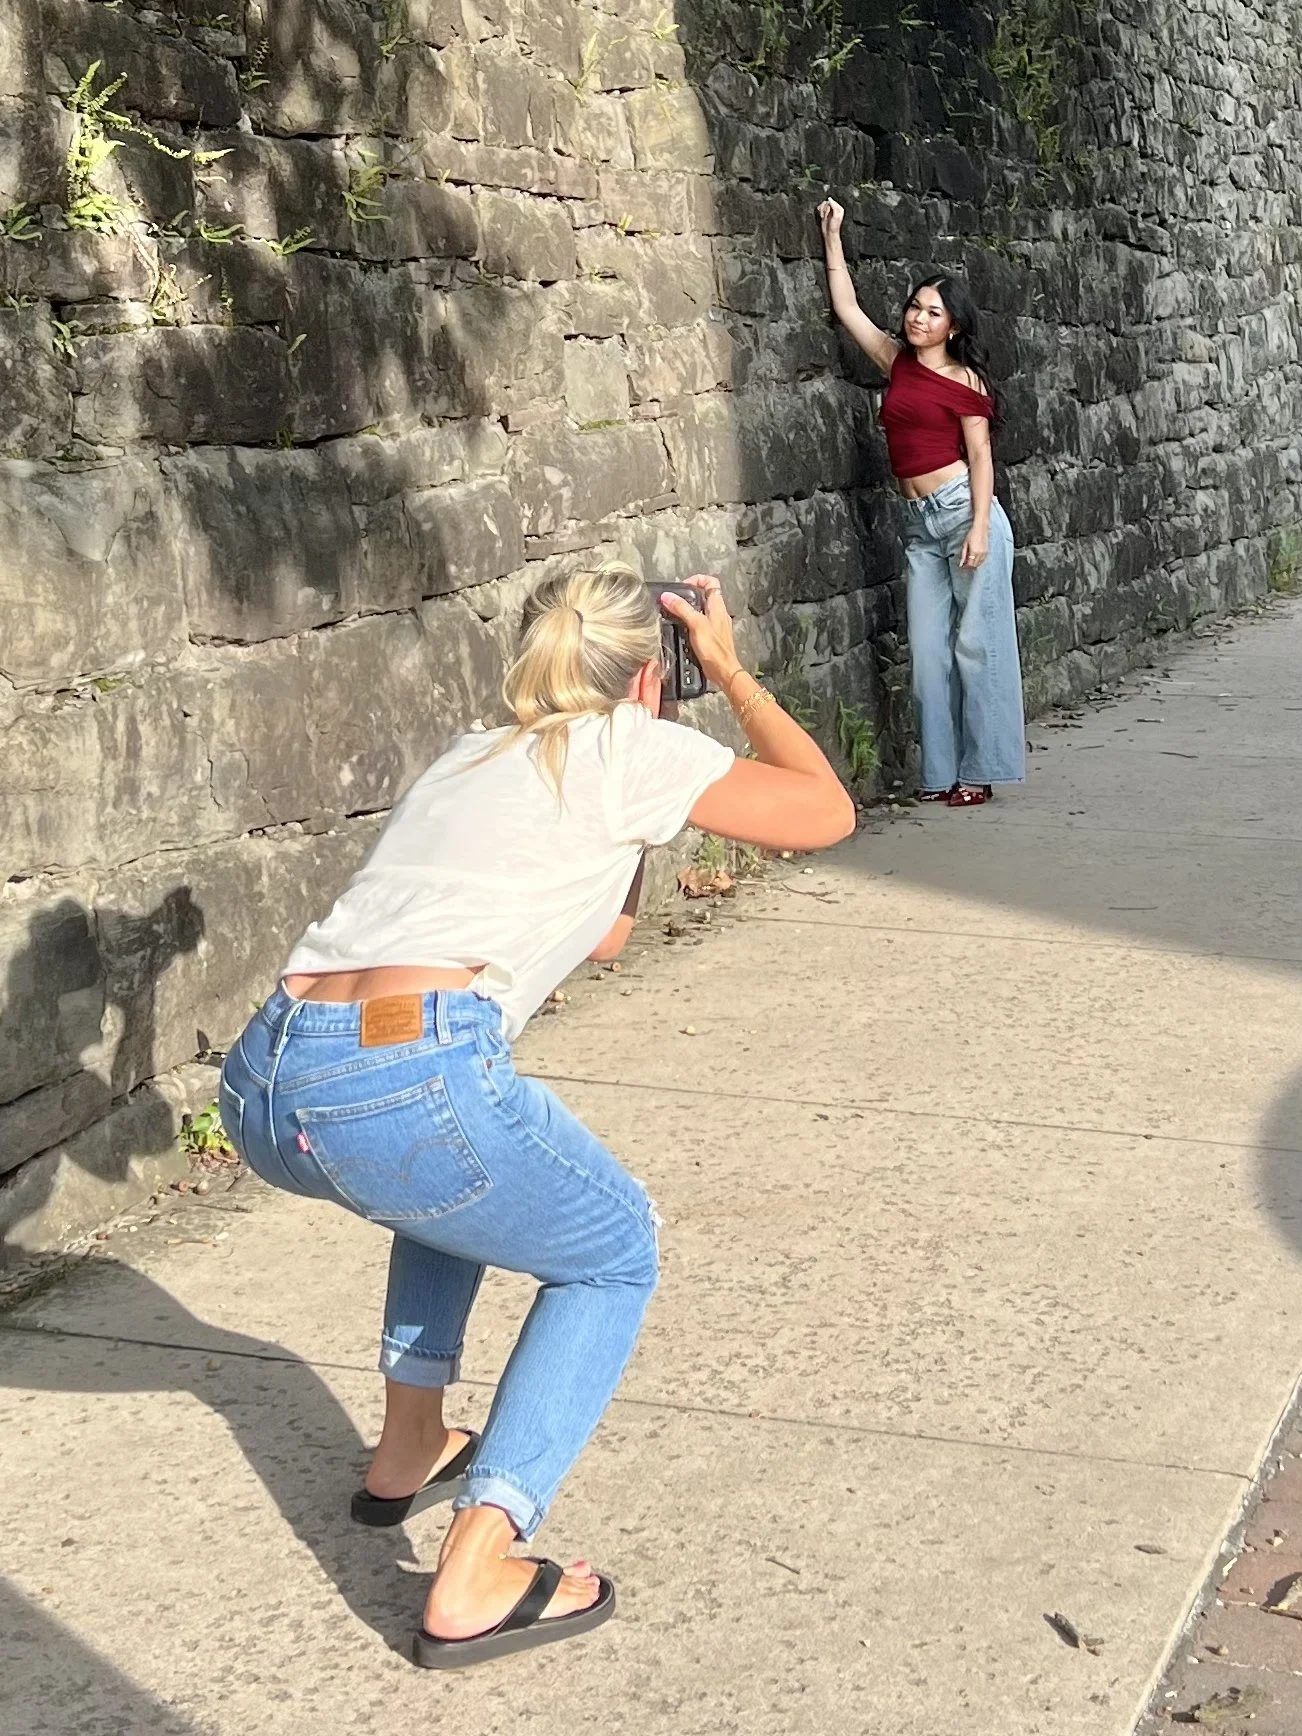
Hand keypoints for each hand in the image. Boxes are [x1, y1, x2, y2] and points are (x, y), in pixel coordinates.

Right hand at [658, 575, 741, 692]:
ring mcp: (716, 625)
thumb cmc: (714, 649)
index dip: (697, 579)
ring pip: (701, 609)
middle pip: (704, 595)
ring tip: (675, 613)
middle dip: (689, 595)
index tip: (683, 586)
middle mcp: (718, 613)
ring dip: (688, 609)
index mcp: (718, 606)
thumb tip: (667, 596)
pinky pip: (700, 623)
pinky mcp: (711, 636)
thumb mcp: (696, 624)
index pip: (711, 582)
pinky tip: (682, 629)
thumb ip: (682, 608)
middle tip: (675, 600)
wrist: (723, 671)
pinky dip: (690, 622)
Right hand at [818, 199, 843, 246]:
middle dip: (825, 209)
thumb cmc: (834, 227)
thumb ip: (833, 206)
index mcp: (839, 208)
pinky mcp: (825, 213)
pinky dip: (820, 211)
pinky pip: (821, 208)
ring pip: (823, 205)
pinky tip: (822, 216)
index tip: (828, 212)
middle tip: (826, 215)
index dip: (829, 206)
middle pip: (827, 203)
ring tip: (824, 216)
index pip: (832, 202)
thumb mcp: (835, 216)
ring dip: (822, 211)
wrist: (829, 233)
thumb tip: (830, 199)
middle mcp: (834, 209)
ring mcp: (829, 211)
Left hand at [960, 530, 988, 569]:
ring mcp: (984, 553)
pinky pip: (983, 560)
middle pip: (975, 565)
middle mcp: (980, 554)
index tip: (963, 565)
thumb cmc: (971, 534)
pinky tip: (975, 559)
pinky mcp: (987, 551)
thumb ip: (963, 555)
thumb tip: (961, 563)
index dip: (966, 566)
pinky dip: (979, 561)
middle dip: (970, 566)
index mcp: (974, 552)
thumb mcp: (965, 544)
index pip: (970, 564)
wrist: (980, 528)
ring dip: (974, 564)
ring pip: (979, 563)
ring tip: (970, 561)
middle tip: (965, 563)